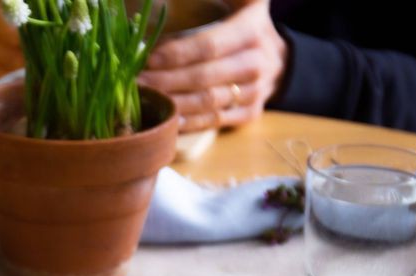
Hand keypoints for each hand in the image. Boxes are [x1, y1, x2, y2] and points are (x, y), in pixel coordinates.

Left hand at [139, 0, 287, 132]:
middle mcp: (257, 63)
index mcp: (251, 31)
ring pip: (206, 102)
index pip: (209, 46)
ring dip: (172, 104)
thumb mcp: (244, 1)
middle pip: (203, 78)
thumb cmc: (246, 25)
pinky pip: (214, 121)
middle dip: (165, 82)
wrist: (279, 60)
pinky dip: (187, 122)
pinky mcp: (250, 113)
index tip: (148, 59)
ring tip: (144, 100)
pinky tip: (165, 118)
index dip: (177, 55)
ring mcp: (255, 91)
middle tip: (136, 83)